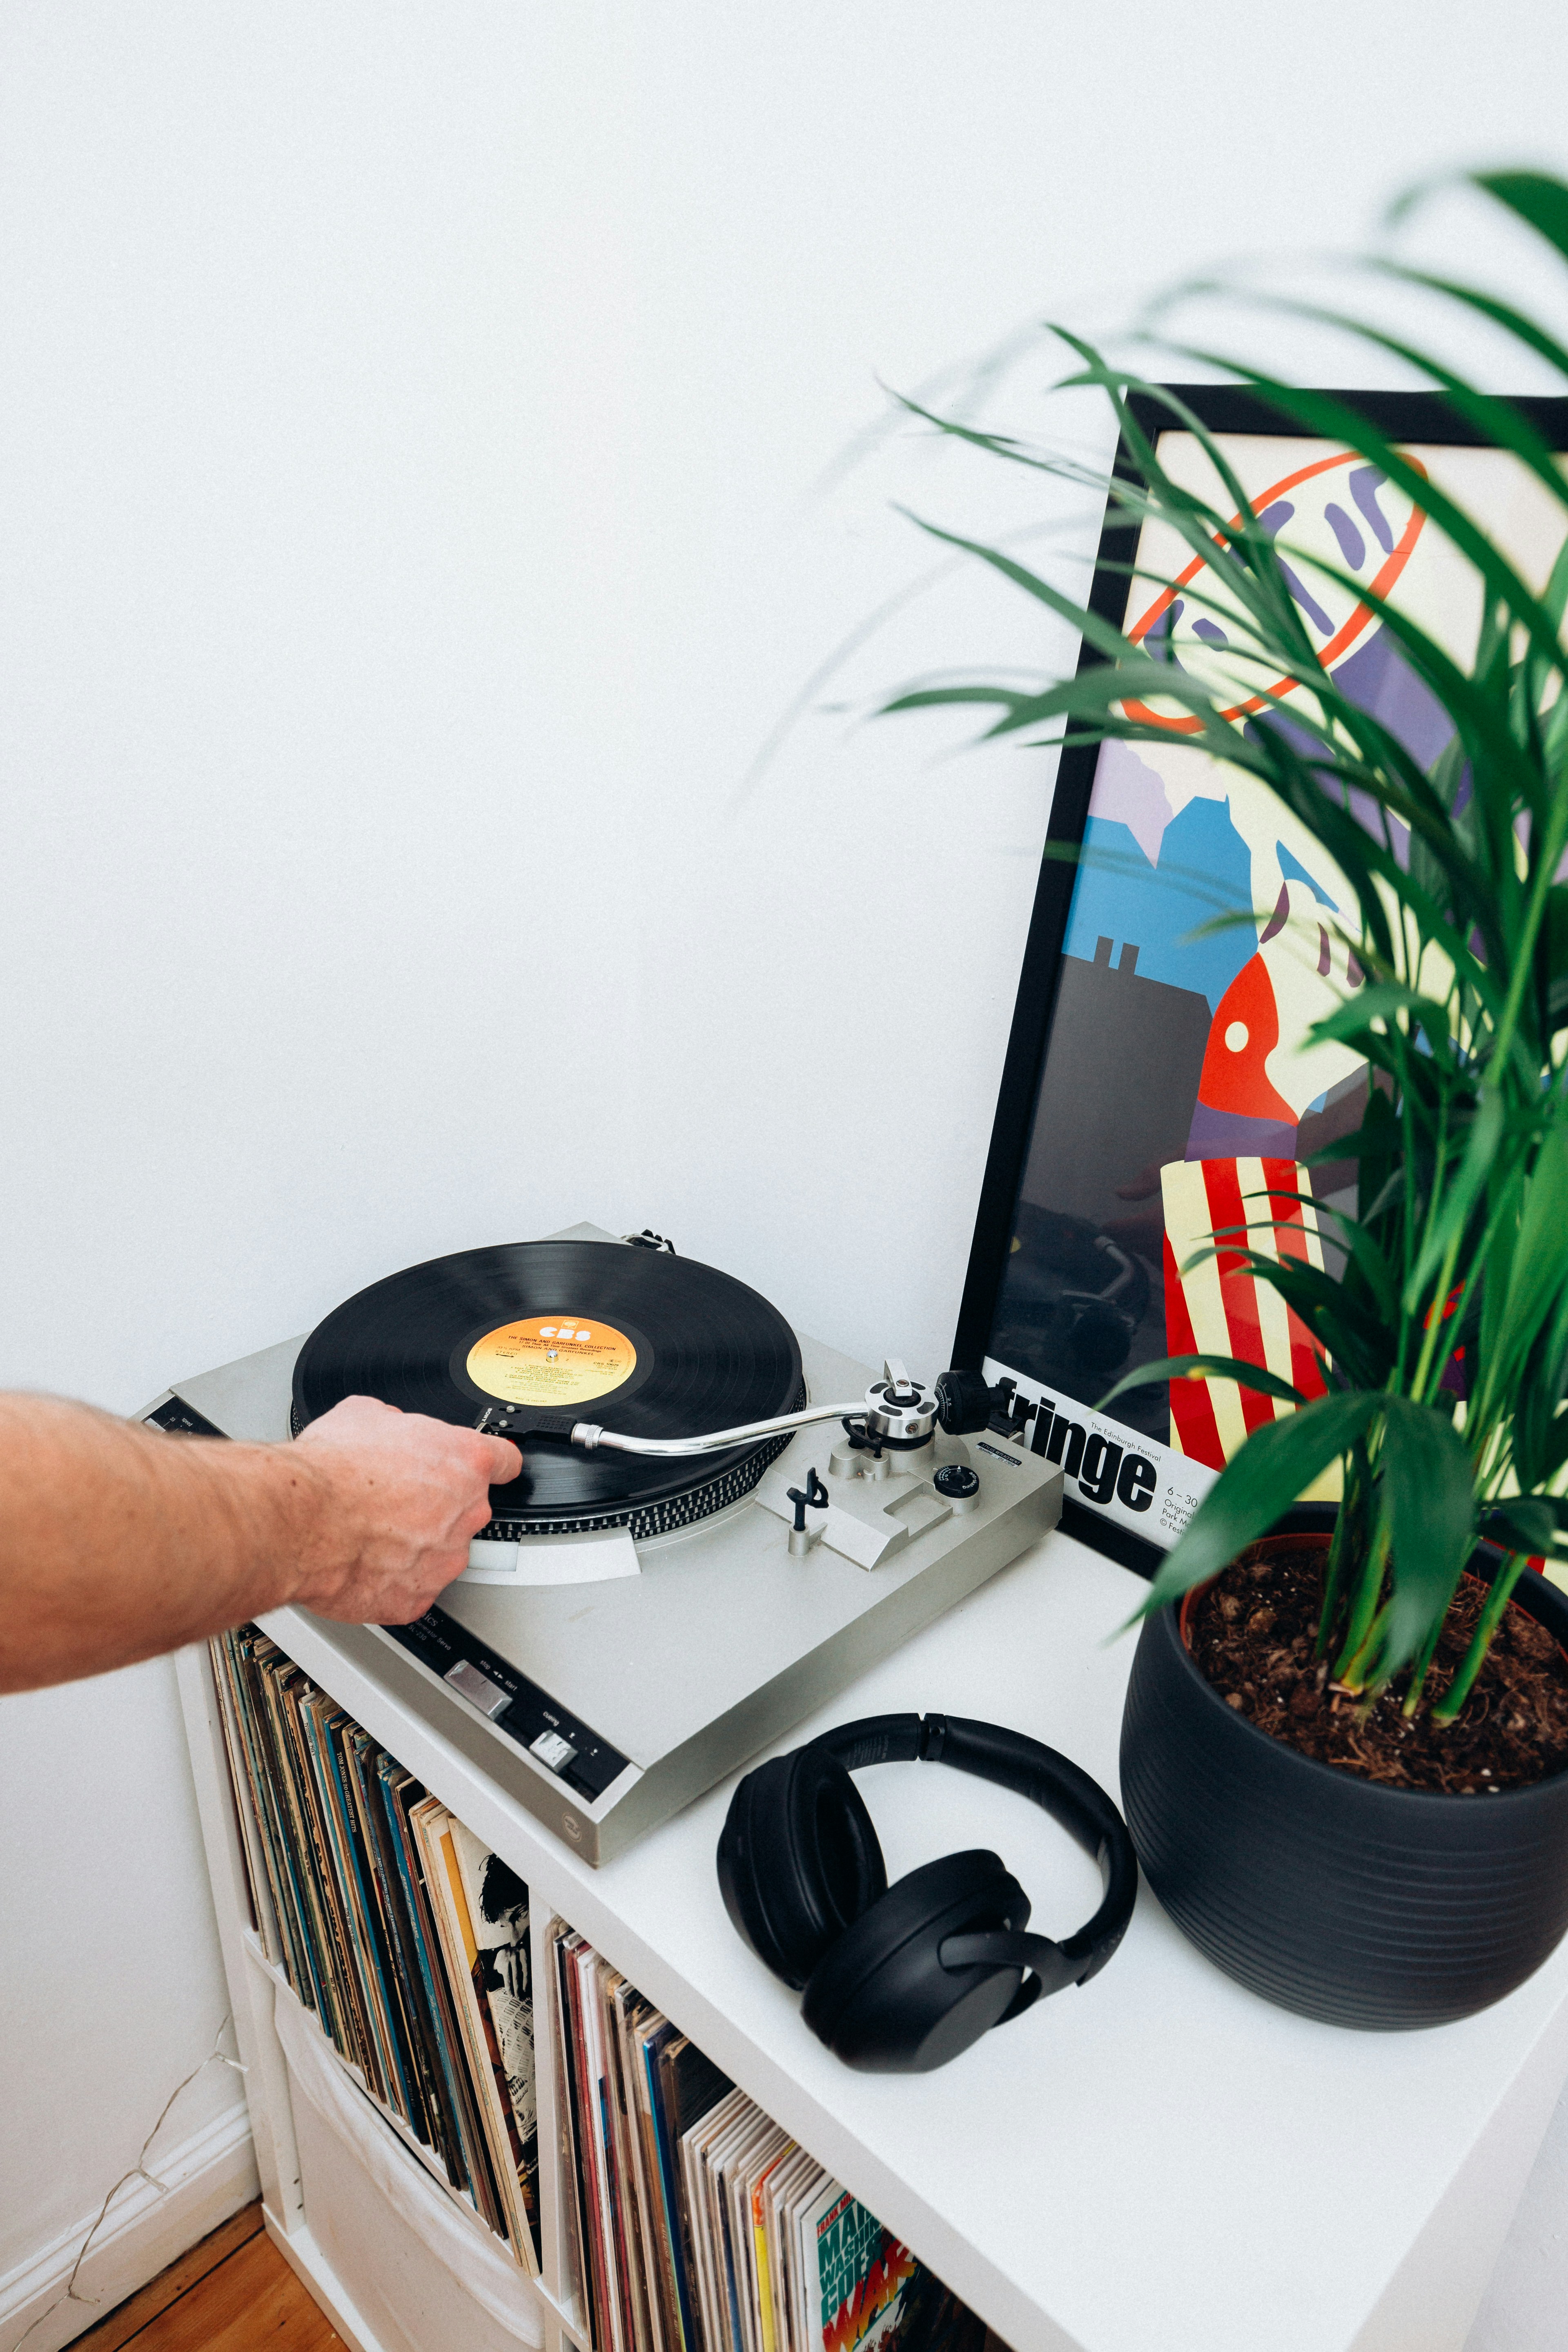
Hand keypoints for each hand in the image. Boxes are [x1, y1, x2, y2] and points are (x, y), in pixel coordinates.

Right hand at [291, 1395, 521, 1624]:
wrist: (301, 1520)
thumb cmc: (332, 1470)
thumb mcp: (365, 1414)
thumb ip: (395, 1423)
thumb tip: (389, 1426)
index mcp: (465, 1461)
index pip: (504, 1461)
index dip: (487, 1464)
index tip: (481, 1470)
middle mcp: (465, 1513)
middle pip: (466, 1510)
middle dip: (436, 1507)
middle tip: (393, 1502)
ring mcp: (444, 1560)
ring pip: (440, 1553)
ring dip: (414, 1546)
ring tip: (369, 1534)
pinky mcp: (416, 1598)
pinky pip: (411, 1589)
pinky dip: (390, 1581)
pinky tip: (362, 1564)